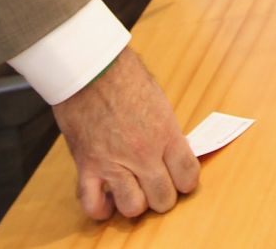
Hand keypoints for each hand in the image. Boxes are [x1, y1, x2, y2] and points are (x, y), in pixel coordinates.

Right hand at [53, 48, 197, 219]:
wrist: (89, 66)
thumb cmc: (124, 74)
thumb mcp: (158, 100)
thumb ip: (166, 131)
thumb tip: (171, 151)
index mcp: (166, 133)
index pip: (188, 176)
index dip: (186, 181)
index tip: (180, 178)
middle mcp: (143, 153)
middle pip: (163, 199)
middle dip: (161, 196)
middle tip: (155, 184)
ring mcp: (114, 162)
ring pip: (133, 208)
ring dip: (133, 203)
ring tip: (130, 190)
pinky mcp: (87, 165)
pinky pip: (93, 204)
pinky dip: (100, 209)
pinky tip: (105, 200)